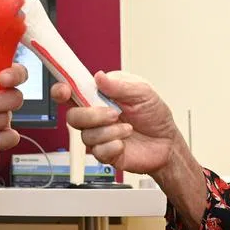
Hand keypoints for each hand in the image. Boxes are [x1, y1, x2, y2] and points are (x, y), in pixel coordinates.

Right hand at [51, 71, 181, 177]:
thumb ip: (120, 84)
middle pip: (73, 116)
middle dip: (92, 116)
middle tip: (114, 113)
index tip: (65, 89)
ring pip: (86, 136)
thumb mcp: (143, 92)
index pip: (71, 91)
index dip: (61, 90)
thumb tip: (99, 77)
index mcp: (99, 96)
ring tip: (128, 129)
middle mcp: (94, 117)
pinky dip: (113, 146)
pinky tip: (124, 143)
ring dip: (110, 131)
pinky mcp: (104, 153)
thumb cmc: (154, 115)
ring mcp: (98, 135)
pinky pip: (98, 151)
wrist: (167, 143)